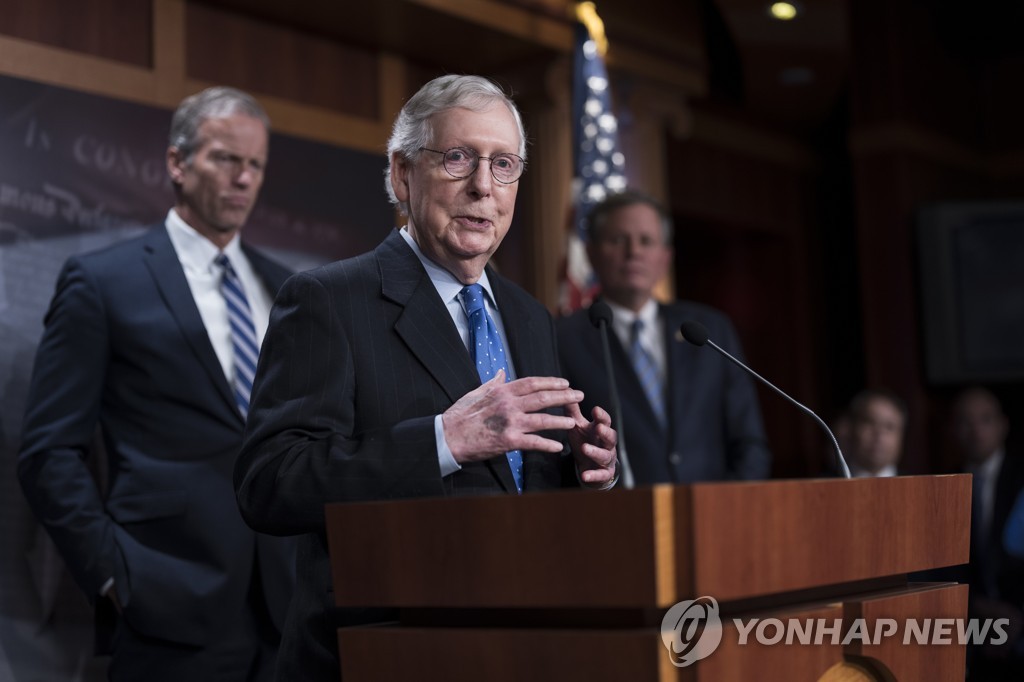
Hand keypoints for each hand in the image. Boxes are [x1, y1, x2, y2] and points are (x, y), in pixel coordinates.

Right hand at [443, 371, 581, 462]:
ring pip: (542, 420)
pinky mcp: (508, 441)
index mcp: (502, 391)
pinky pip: (533, 442)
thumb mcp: (476, 392)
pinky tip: (558, 447)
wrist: (448, 436)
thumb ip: (492, 382)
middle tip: (579, 395)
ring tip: (574, 422)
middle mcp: (509, 404)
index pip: (532, 383)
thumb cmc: (460, 415)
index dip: (551, 382)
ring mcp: (510, 423)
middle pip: (543, 398)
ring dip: (561, 421)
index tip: (564, 382)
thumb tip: (501, 372)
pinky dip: (547, 445)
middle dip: (564, 396)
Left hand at [566, 402, 617, 486]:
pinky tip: (585, 476)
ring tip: (586, 448)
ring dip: (596, 452)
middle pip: (611, 436)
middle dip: (606, 432)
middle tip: (598, 427)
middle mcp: (606, 444)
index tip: (595, 409)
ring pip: (605, 455)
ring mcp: (606, 458)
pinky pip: (600, 475)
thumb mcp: (577, 426)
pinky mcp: (603, 473)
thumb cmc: (585, 441)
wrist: (589, 465)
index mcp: (600, 430)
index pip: (604, 421)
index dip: (601, 416)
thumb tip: (566, 389)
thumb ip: (573, 411)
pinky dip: (593, 475)